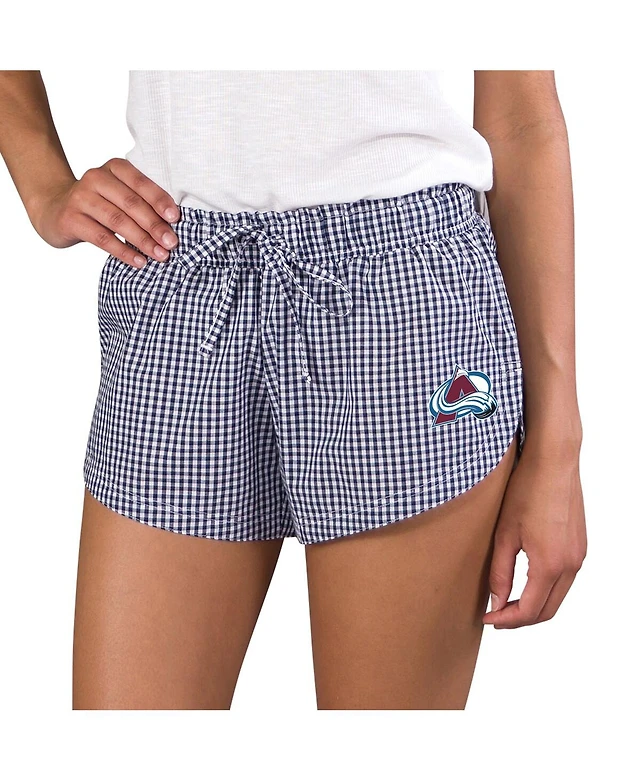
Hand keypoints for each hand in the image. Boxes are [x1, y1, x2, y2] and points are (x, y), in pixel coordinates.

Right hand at [27, 158, 180, 267]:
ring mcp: (81, 198)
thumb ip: (142, 202)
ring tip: (160, 255)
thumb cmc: (100, 204)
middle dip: (155, 225)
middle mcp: (96, 178)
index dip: (160, 201)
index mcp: (114, 168)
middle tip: (172, 243)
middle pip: (131, 203)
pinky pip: (103, 238)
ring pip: (117, 221)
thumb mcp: (119, 195)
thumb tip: (173, 225)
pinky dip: (124, 252)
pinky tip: (139, 261)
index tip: (176, 219)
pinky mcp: (71, 219)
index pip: (141, 183)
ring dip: (142, 240)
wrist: (55, 209)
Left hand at [483, 442, 586, 628]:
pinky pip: (565, 580)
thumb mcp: (504, 534)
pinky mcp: (580, 546)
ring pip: (558, 596)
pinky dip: (546, 589)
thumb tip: (497, 602)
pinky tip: (526, 582)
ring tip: (507, 602)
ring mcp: (579, 555)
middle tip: (496, 617)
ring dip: (534, 605)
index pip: (530, 610)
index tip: (487, 619)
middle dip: (521, 619)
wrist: (553, 462)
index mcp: (550, 565)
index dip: (506, 620)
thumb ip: (500, 573)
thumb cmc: (527, 491)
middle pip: (548, 610)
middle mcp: (571, 565)